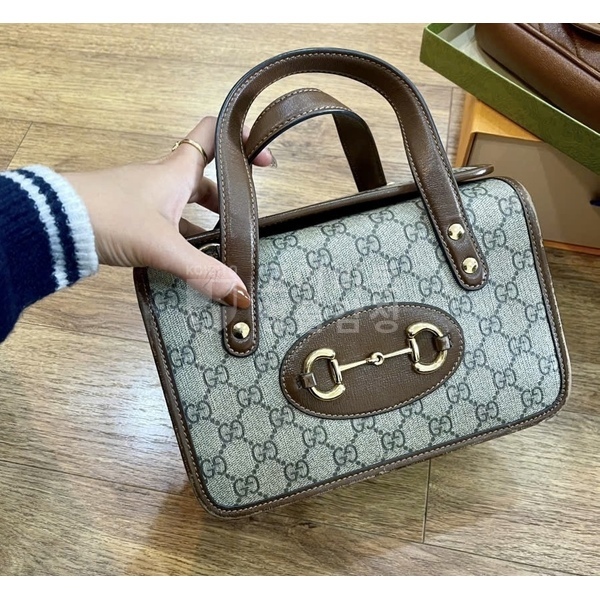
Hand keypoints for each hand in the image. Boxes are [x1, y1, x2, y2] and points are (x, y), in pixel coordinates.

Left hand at [64, 117, 272, 308]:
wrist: (57, 223)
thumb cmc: (110, 216)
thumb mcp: (163, 245)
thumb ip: (202, 270)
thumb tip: (239, 293)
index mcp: (176, 171)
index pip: (213, 135)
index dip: (241, 138)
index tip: (263, 158)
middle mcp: (163, 179)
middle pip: (205, 179)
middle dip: (227, 198)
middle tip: (244, 220)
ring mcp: (146, 198)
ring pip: (186, 204)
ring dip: (204, 222)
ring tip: (220, 249)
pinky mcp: (132, 217)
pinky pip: (168, 222)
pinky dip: (182, 237)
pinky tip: (187, 260)